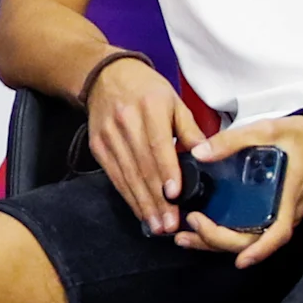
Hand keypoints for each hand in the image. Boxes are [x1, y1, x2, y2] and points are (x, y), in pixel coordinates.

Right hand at [86, 54, 202, 236]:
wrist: (105, 76)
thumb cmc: (147, 89)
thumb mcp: (174, 100)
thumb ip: (189, 129)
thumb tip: (205, 155)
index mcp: (150, 108)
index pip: (158, 145)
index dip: (166, 172)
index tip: (175, 195)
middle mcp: (126, 122)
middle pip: (142, 166)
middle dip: (156, 198)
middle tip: (170, 224)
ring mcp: (109, 136)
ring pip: (127, 175)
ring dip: (143, 204)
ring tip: (157, 226)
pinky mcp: (98, 146)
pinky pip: (114, 176)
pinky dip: (128, 196)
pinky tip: (140, 212)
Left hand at [176, 104, 302, 269]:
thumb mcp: (268, 130)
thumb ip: (233, 141)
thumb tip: (200, 154)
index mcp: (289, 195)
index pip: (278, 233)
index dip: (260, 250)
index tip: (239, 261)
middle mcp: (287, 211)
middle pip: (254, 241)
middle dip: (218, 242)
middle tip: (187, 232)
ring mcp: (283, 212)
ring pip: (250, 238)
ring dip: (218, 241)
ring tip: (187, 237)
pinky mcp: (277, 209)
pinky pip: (253, 228)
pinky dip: (229, 232)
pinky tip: (206, 227)